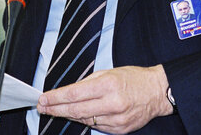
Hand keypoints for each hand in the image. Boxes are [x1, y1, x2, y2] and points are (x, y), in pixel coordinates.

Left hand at [36, 65, 172, 133]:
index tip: (44, 98)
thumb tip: (69, 93)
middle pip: (75, 110)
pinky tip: (77, 115)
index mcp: (107, 85)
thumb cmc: (133, 78)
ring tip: (56, 110)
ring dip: (68, 115)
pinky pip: (97, 126)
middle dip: (55, 109)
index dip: (55, 98)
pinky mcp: (120, 129)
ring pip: (84, 120)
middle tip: (42, 107)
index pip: (74, 94)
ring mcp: (116, 119)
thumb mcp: (109, 72)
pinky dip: (85, 120)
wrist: (157, 92)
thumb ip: (88, 83)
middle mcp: (111, 103)